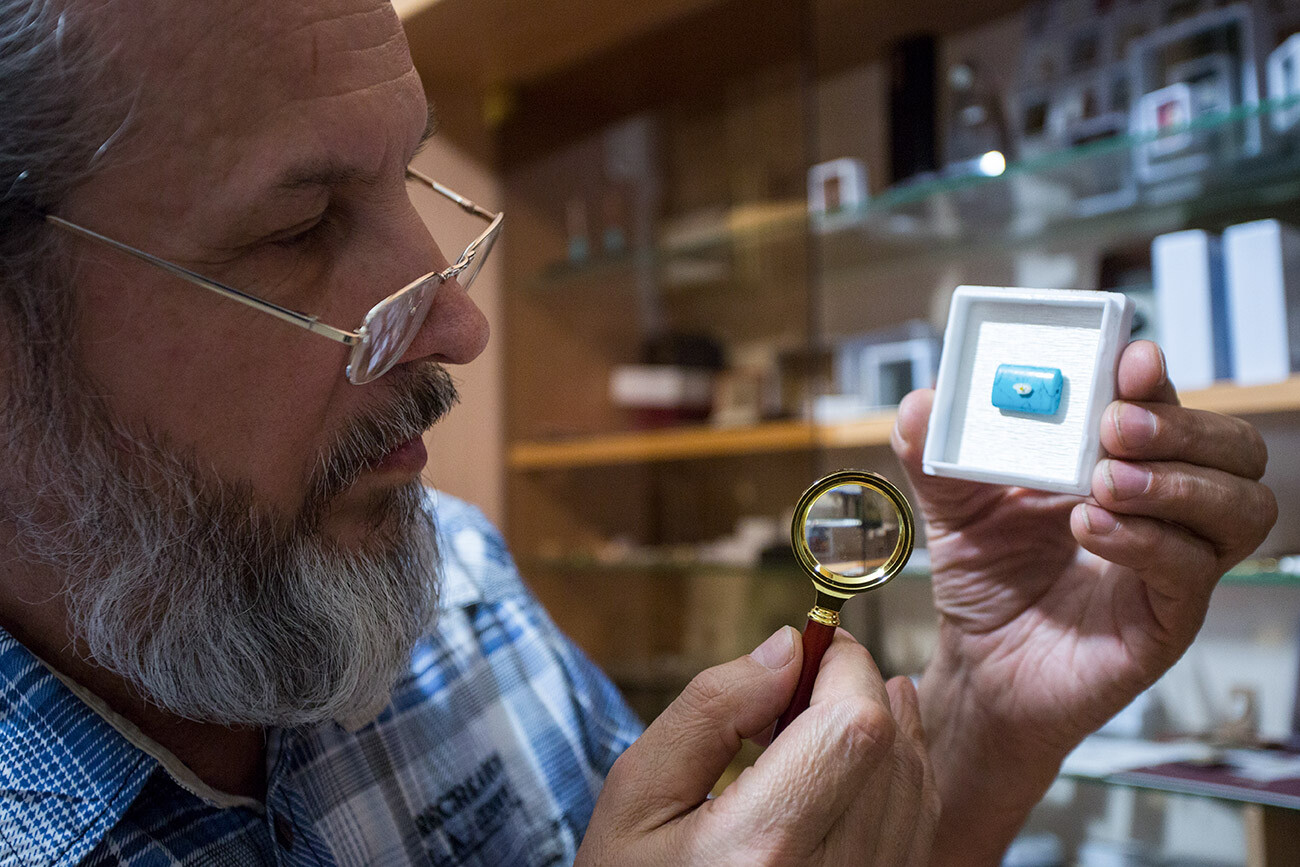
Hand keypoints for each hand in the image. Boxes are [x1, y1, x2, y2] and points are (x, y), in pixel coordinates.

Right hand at [576, 627, 938, 865]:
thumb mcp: (638, 792)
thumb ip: (710, 709)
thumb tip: (786, 648)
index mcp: (762, 852)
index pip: (852, 728)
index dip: (845, 667)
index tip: (813, 646)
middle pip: (889, 750)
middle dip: (859, 690)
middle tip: (804, 681)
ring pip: (913, 786)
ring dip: (882, 728)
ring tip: (825, 707)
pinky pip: (916, 828)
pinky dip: (894, 775)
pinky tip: (857, 751)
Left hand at [890, 340, 1276, 863]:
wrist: (980, 669)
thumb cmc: (986, 582)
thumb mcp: (951, 509)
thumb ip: (935, 455)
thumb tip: (921, 403)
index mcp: (1118, 461)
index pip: (1166, 403)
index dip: (1153, 375)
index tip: (1130, 358)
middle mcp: (1163, 507)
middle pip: (1230, 448)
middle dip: (1180, 426)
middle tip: (1113, 426)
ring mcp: (1176, 564)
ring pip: (1239, 508)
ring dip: (1175, 483)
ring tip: (1101, 482)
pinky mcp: (1169, 618)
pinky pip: (1192, 571)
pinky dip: (1147, 541)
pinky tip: (1091, 529)